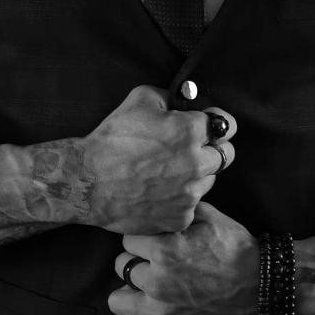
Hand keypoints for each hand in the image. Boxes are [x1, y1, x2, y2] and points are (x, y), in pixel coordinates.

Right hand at [83, 86, 236, 233]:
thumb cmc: (112, 138)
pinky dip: (180, 199)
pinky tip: (159, 192)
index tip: (208, 128)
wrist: (88, 181)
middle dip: (211, 149)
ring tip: (167, 172)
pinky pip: (191, 206)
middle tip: (189, 150)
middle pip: (226, 155)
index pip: (226, 126)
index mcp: (190, 131)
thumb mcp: (140, 99)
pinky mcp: (180, 218)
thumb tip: (186, 99)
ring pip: (209, 181)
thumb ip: (171, 96)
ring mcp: (190, 194)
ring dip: (196, 175)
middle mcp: (196, 163)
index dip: (215, 125)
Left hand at [109, 202, 257, 314]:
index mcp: (165, 249)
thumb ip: (179, 209)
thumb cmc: (237, 249)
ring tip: (148, 288)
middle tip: (154, 263)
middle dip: (136, 261)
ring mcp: (161, 312)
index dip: (142, 237)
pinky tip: (149, 312)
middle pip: (120, 266)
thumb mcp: (210, 217)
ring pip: (117, 300)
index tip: (154, 241)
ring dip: (131, 292)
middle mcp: (158, 281)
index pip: (127, 238)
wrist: (263, 287)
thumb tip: (161, 198)